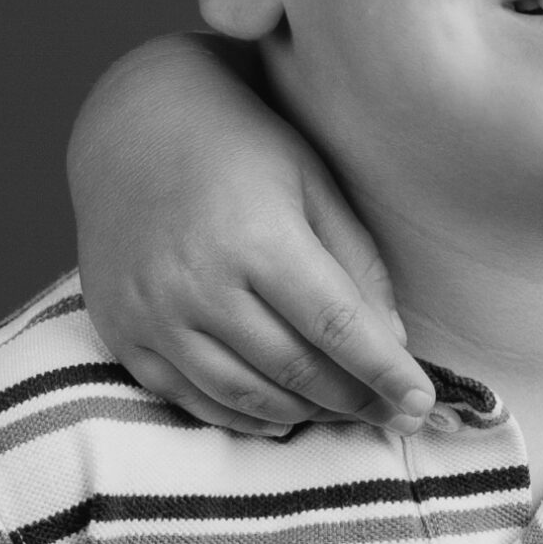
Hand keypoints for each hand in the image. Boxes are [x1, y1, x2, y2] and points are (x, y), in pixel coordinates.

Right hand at [70, 33, 435, 434]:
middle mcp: (199, 283)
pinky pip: (188, 398)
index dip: (383, 371)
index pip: (336, 326)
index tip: (419, 402)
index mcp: (257, 237)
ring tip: (345, 411)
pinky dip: (241, 417)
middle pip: (294, 368)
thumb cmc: (241, 146)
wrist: (133, 126)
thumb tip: (392, 344)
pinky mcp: (123, 332)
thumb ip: (356, 262)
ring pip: (244, 395)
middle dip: (354, 400)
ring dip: (304, 413)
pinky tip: (281, 414)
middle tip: (394, 413)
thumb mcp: (313, 181)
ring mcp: (154, 313)